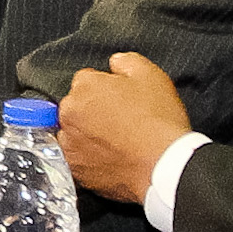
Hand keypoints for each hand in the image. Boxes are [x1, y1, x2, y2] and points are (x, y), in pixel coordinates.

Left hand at [56, 51, 192, 201]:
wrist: (163, 166)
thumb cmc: (158, 122)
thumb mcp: (150, 75)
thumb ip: (126, 61)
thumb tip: (115, 62)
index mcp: (84, 87)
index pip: (87, 80)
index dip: (107, 89)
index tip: (121, 99)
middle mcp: (69, 114)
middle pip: (77, 106)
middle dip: (93, 110)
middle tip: (121, 121)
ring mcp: (70, 144)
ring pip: (75, 132)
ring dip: (88, 134)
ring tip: (117, 142)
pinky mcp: (76, 170)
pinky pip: (78, 159)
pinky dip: (89, 158)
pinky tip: (111, 158)